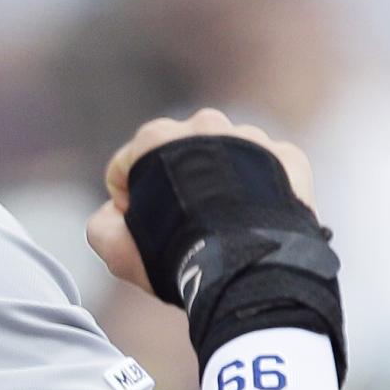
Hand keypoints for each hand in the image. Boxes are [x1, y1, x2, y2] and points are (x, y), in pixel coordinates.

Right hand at [88, 109, 314, 294]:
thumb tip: (114, 215)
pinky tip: (258, 221)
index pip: (129, 166)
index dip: (130, 203)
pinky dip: (265, 192)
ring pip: (229, 159)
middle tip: (190, 227)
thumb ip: (102, 225)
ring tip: (228, 226)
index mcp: (156, 136)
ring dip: (224, 185)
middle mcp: (205, 124)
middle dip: (180, 186)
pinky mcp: (286, 157)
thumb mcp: (118, 249)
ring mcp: (250, 137)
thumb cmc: (178, 255)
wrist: (250, 264)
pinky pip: (270, 172)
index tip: (145, 230)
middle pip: (182, 156)